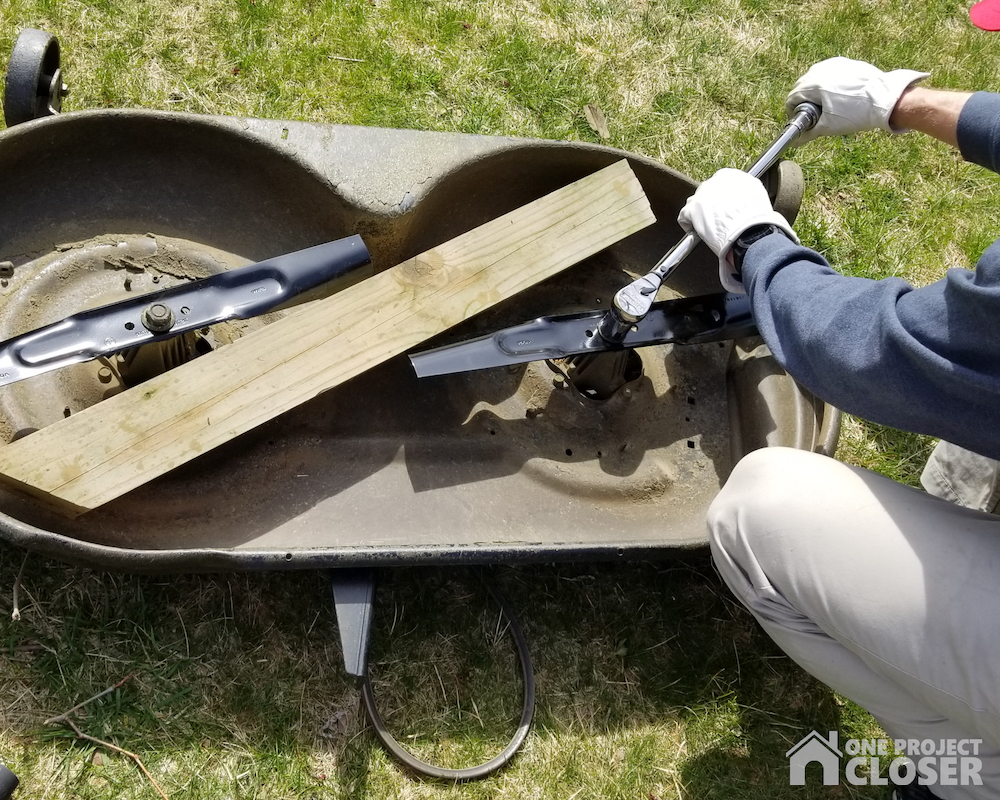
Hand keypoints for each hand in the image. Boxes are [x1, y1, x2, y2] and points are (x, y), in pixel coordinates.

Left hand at [677, 169, 797, 292]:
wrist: (750, 230)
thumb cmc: (757, 218)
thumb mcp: (757, 197)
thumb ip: (746, 195)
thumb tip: (747, 202)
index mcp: (732, 176)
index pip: (719, 184)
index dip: (720, 199)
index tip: (723, 209)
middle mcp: (715, 181)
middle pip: (706, 192)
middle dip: (708, 206)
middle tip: (715, 220)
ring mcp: (702, 194)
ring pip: (694, 203)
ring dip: (698, 215)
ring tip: (706, 228)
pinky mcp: (692, 209)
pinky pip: (684, 216)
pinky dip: (688, 225)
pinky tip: (695, 234)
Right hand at [786, 57, 929, 143]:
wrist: (885, 99)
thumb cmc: (856, 113)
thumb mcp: (829, 126)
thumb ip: (808, 134)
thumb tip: (795, 143)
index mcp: (813, 84)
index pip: (792, 97)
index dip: (792, 111)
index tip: (800, 120)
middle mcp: (820, 70)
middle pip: (801, 86)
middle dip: (803, 100)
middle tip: (813, 113)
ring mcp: (833, 64)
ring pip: (814, 77)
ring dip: (815, 90)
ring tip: (826, 104)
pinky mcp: (846, 62)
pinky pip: (829, 72)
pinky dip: (828, 83)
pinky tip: (838, 95)